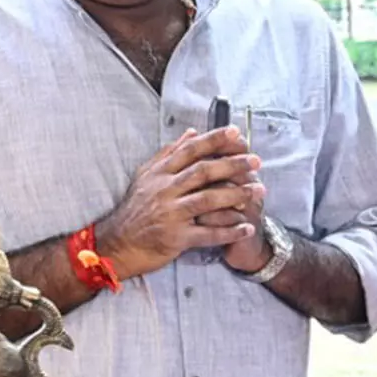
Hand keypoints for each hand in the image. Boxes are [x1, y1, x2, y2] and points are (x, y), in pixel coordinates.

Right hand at [98, 128, 263, 280]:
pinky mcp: (175, 238)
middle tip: (256, 161)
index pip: (190, 151)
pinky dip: (229, 231)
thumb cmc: (136, 209)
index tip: (236, 132)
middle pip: (202, 172)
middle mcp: (164, 190)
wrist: (117, 244)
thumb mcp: (146, 177)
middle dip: (232, 165)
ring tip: (259, 190)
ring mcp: (170, 214)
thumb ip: (169, 153)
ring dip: (236, 194)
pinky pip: (207, 234)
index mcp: (159, 173)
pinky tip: (247, 228)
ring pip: (207, 200)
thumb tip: (191, 132)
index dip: (213, 140)